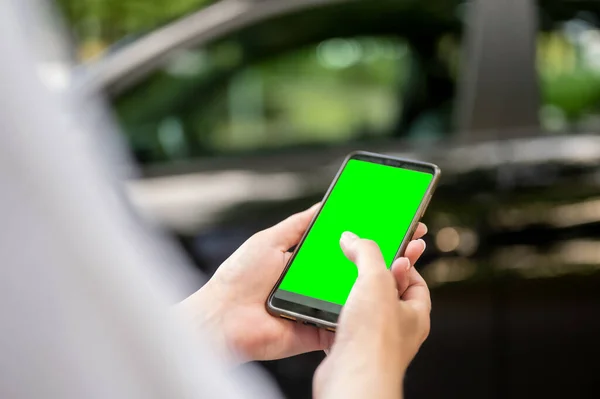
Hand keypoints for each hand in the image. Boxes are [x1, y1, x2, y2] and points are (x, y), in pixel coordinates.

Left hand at [179, 204, 428, 362]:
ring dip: (385, 280)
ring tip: (408, 260)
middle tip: (413, 240)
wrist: (220, 318)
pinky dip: (367, 310)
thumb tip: (323, 204)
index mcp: (309, 261)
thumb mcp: (271, 239)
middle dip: (389, 255)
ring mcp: (321, 305)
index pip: (348, 245)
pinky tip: (386, 293)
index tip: (397, 221)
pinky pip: (348, 320)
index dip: (372, 234)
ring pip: (360, 293)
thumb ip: (300, 224)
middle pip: (360, 268)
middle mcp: (319, 282)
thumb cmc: (238, 276)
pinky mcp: (320, 329)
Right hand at [314, 233, 430, 398]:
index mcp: (414, 313)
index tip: (388, 248)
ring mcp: (372, 339)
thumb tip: (354, 238)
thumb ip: (367, 253)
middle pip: (387, 292)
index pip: (415, 281)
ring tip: (340, 279)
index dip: (403, 262)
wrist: (352, 377)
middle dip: (373, 275)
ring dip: (350, 292)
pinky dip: (334, 311)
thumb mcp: (376, 280)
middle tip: (360, 260)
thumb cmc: (375, 341)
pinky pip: (343, 323)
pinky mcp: (349, 347)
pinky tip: (325, 304)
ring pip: (362, 307)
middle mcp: (397, 328)